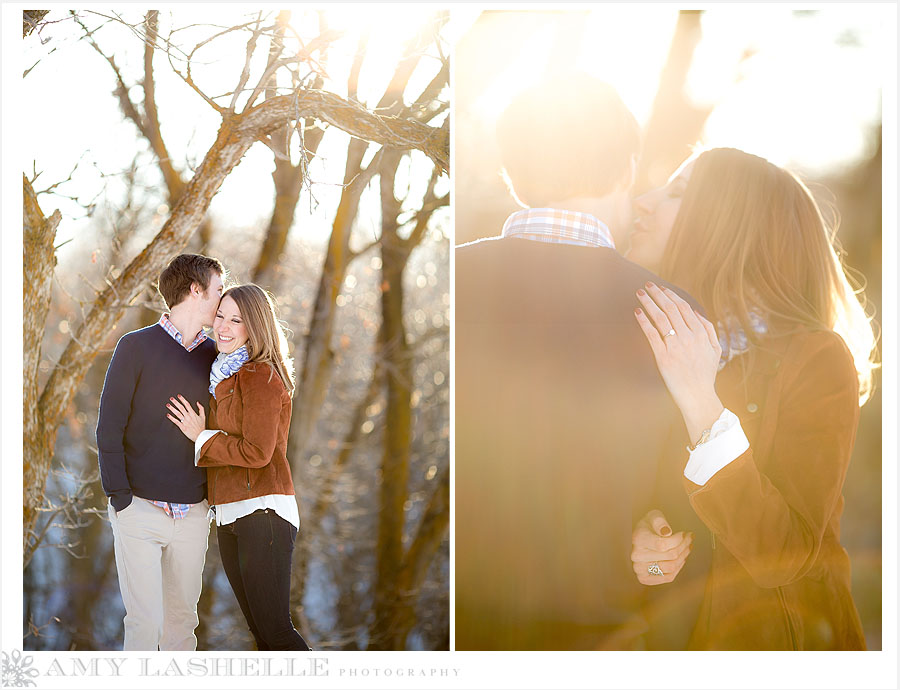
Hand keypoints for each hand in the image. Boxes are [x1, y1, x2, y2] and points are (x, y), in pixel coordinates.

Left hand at [166, 394, 205, 442]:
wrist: (201, 436)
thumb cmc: (201, 427)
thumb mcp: (203, 416)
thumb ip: (201, 408)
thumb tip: (197, 402)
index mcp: (193, 414)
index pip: (187, 404)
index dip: (182, 399)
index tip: (179, 396)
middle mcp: (188, 417)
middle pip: (181, 408)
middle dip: (175, 402)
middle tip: (171, 398)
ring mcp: (185, 422)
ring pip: (177, 413)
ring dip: (172, 409)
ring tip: (168, 405)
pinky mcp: (182, 427)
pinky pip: (176, 421)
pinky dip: (171, 418)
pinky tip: (168, 415)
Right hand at [631, 509, 692, 585]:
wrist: (640, 538)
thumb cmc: (649, 526)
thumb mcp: (653, 516)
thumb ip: (659, 521)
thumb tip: (667, 532)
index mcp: (638, 539)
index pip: (663, 544)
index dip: (678, 540)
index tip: (684, 533)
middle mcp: (636, 556)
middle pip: (670, 556)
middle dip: (684, 546)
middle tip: (689, 538)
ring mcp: (639, 569)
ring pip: (671, 568)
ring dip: (684, 557)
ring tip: (688, 547)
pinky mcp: (645, 579)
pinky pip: (668, 577)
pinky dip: (678, 568)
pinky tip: (681, 558)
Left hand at [634, 282, 724, 444]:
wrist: (698, 396)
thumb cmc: (705, 374)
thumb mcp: (715, 350)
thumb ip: (709, 329)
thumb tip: (696, 312)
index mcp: (701, 334)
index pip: (684, 308)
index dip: (671, 295)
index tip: (661, 288)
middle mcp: (689, 337)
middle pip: (670, 309)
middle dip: (657, 294)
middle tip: (647, 285)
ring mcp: (675, 346)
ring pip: (660, 318)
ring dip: (649, 303)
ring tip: (639, 294)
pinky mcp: (663, 357)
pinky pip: (652, 335)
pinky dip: (644, 322)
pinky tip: (637, 312)